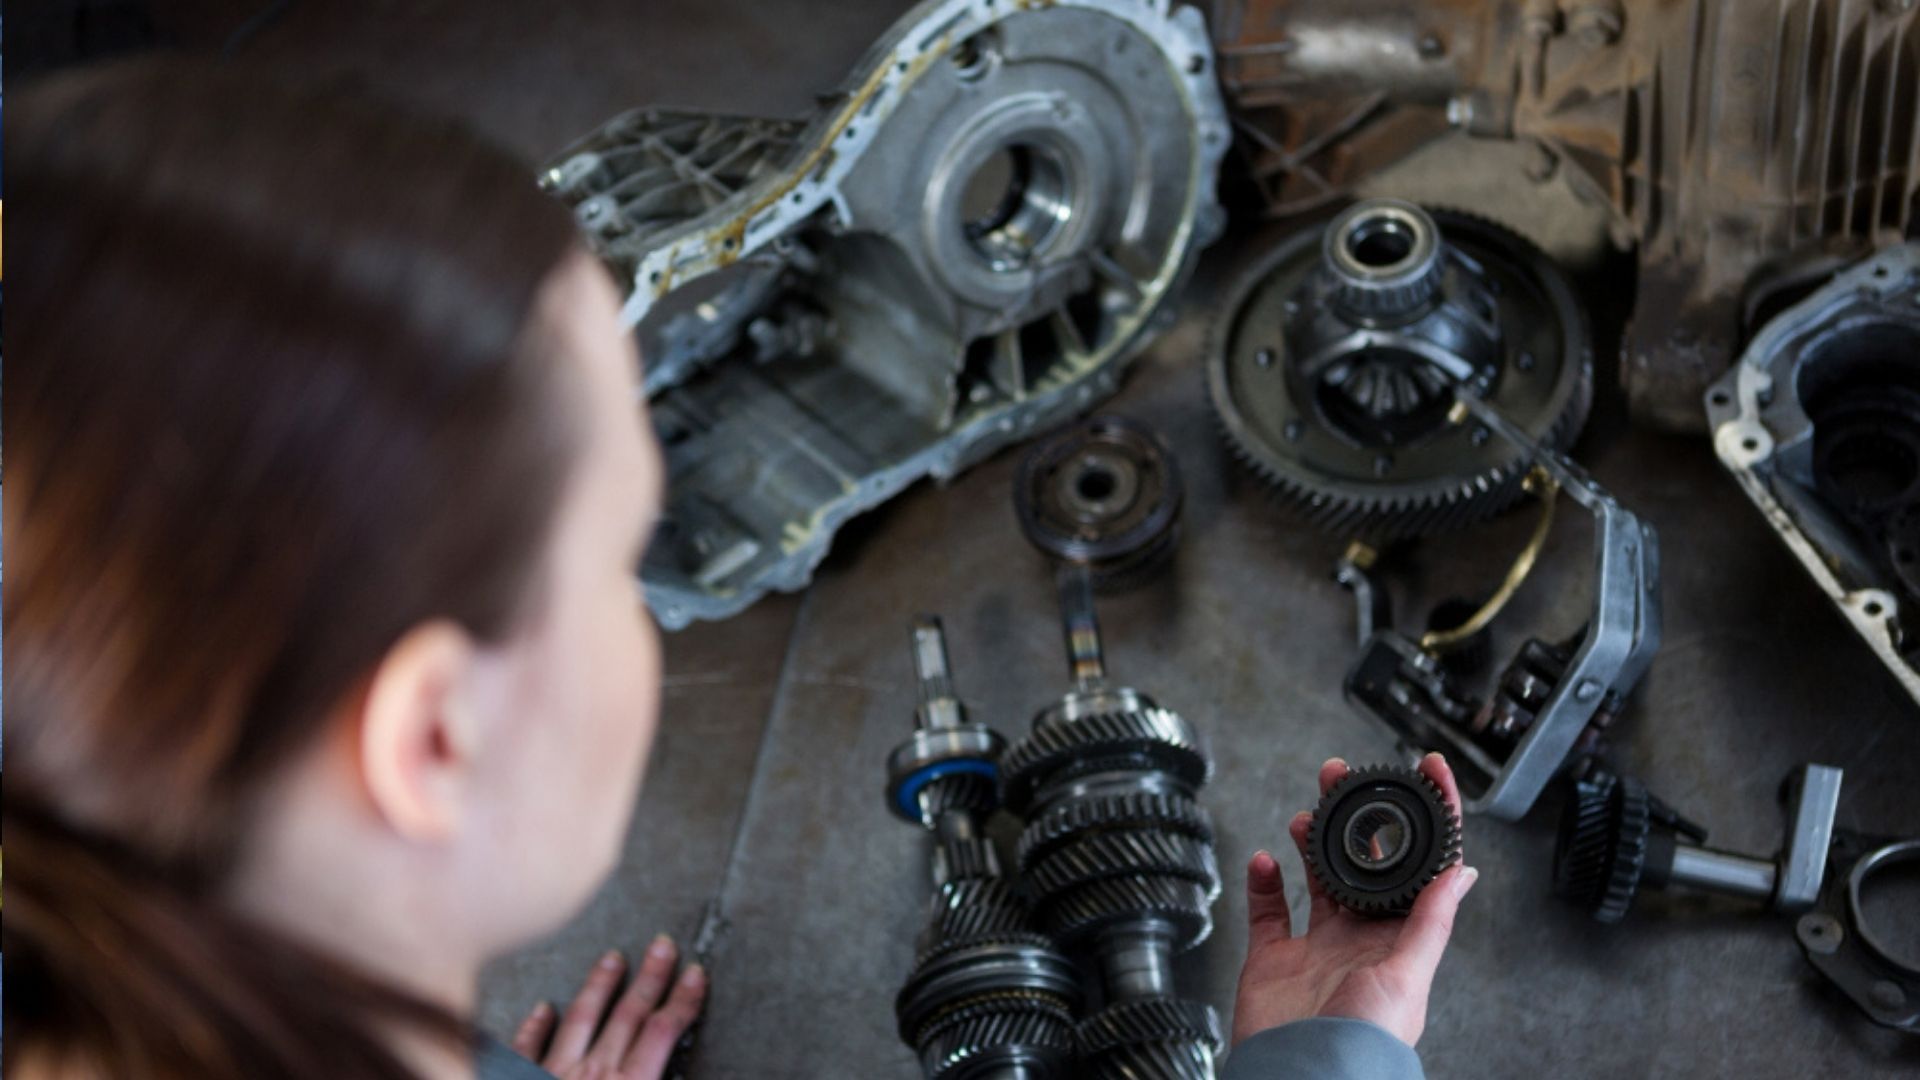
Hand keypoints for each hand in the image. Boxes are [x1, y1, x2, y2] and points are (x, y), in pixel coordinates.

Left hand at [510, 936, 706, 1078]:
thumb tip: (675, 1074)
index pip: (663, 1033)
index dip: (682, 1002)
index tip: (695, 974)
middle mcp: (594, 1075)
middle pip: (628, 1016)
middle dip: (650, 978)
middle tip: (662, 945)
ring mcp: (554, 1076)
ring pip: (581, 1019)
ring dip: (600, 986)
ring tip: (613, 958)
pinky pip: (527, 1049)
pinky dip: (535, 1026)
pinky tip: (542, 1008)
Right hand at [1231, 754, 1477, 1047]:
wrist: (1303, 1077)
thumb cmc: (1362, 1042)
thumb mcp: (1406, 976)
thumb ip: (1430, 923)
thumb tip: (1461, 870)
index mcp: (1398, 940)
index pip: (1420, 868)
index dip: (1427, 817)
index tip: (1426, 771)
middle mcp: (1359, 938)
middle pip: (1360, 862)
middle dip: (1354, 816)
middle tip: (1344, 775)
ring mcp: (1315, 947)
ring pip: (1314, 877)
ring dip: (1310, 840)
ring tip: (1306, 812)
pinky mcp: (1273, 959)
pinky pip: (1266, 910)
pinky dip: (1262, 881)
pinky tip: (1264, 860)